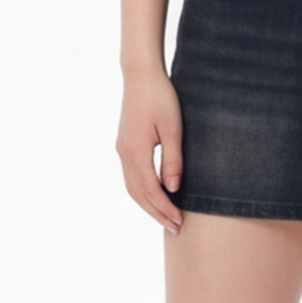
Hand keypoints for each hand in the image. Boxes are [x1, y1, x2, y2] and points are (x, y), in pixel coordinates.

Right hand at [117, 68, 185, 235]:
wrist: (140, 75)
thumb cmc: (161, 98)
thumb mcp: (173, 129)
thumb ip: (173, 160)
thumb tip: (174, 189)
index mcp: (136, 151)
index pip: (151, 191)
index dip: (165, 209)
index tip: (179, 221)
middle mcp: (124, 154)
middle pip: (138, 194)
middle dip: (157, 213)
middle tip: (175, 227)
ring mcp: (121, 149)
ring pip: (132, 187)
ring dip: (148, 205)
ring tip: (166, 217)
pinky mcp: (124, 144)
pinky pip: (131, 176)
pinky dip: (142, 191)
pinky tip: (154, 196)